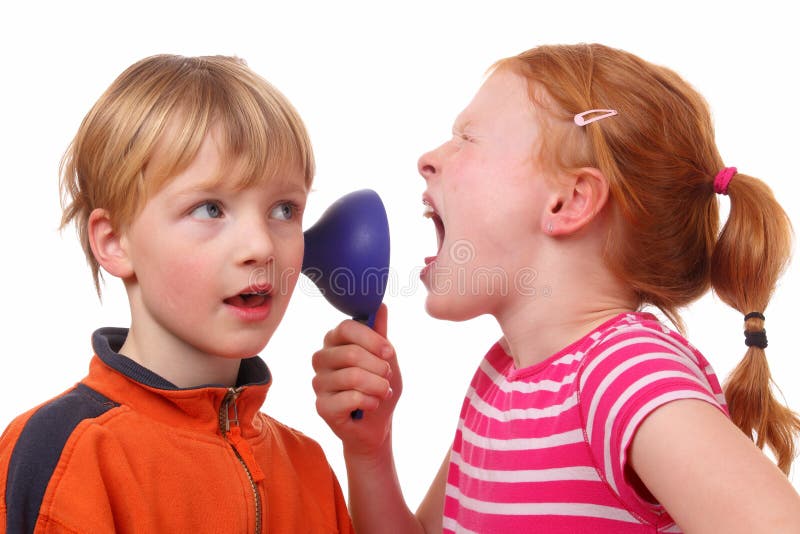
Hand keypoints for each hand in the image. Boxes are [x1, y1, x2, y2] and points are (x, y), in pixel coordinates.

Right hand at [312, 304, 401, 455]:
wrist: (376, 425)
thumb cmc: (379, 386)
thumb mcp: (386, 358)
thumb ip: (380, 333)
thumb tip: (380, 305)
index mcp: (334, 341)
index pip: (346, 327)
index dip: (371, 339)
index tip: (389, 351)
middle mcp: (321, 359)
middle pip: (350, 353)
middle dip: (379, 367)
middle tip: (388, 376)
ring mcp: (318, 383)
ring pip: (352, 377)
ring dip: (378, 386)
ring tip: (383, 392)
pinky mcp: (321, 406)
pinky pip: (350, 398)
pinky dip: (370, 401)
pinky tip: (372, 405)